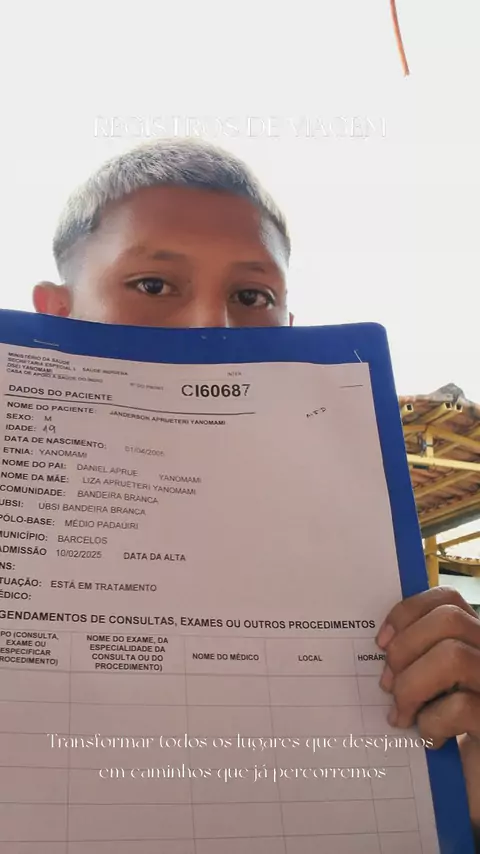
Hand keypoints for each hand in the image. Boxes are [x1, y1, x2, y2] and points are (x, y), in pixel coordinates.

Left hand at [375, 586, 479, 826]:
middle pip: (450, 620)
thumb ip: (417, 658)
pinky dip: (433, 722)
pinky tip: (430, 739)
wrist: (475, 780)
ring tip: (403, 714)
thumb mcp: (432, 687)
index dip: (409, 611)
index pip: (448, 599)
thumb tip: (379, 644)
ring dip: (413, 685)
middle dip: (406, 648)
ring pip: (454, 656)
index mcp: (476, 640)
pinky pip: (461, 707)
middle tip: (387, 683)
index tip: (381, 642)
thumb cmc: (448, 731)